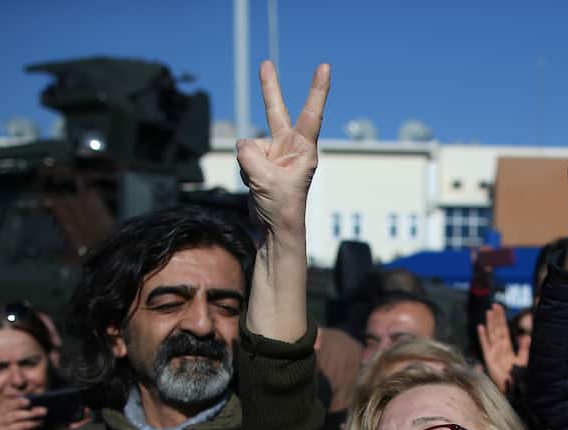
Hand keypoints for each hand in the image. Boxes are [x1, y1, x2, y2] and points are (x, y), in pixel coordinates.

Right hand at [0, 396, 46, 429]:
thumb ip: (3, 410)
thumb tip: (24, 403)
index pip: (7, 405)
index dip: (19, 402)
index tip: (29, 401)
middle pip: (15, 416)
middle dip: (31, 413)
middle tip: (43, 411)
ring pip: (19, 427)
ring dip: (32, 424)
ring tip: (40, 421)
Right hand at [237, 62, 329, 235]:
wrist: (276, 229)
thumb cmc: (282, 206)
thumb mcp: (264, 178)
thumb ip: (249, 154)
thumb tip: (242, 144)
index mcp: (303, 149)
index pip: (311, 114)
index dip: (318, 90)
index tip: (324, 67)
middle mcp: (290, 147)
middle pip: (276, 112)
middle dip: (269, 88)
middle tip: (265, 63)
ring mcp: (275, 154)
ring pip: (249, 145)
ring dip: (249, 164)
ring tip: (264, 185)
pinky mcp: (261, 162)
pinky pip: (243, 156)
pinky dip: (245, 170)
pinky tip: (257, 184)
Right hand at [477, 303, 528, 392]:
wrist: (513, 388)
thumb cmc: (518, 377)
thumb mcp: (523, 360)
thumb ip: (524, 348)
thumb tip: (526, 336)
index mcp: (508, 348)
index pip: (504, 330)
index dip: (502, 319)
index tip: (500, 308)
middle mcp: (499, 348)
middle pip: (497, 330)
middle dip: (496, 318)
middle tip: (495, 305)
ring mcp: (493, 352)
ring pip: (492, 334)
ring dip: (490, 323)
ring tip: (489, 312)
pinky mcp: (489, 359)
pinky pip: (485, 345)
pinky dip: (483, 336)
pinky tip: (481, 327)